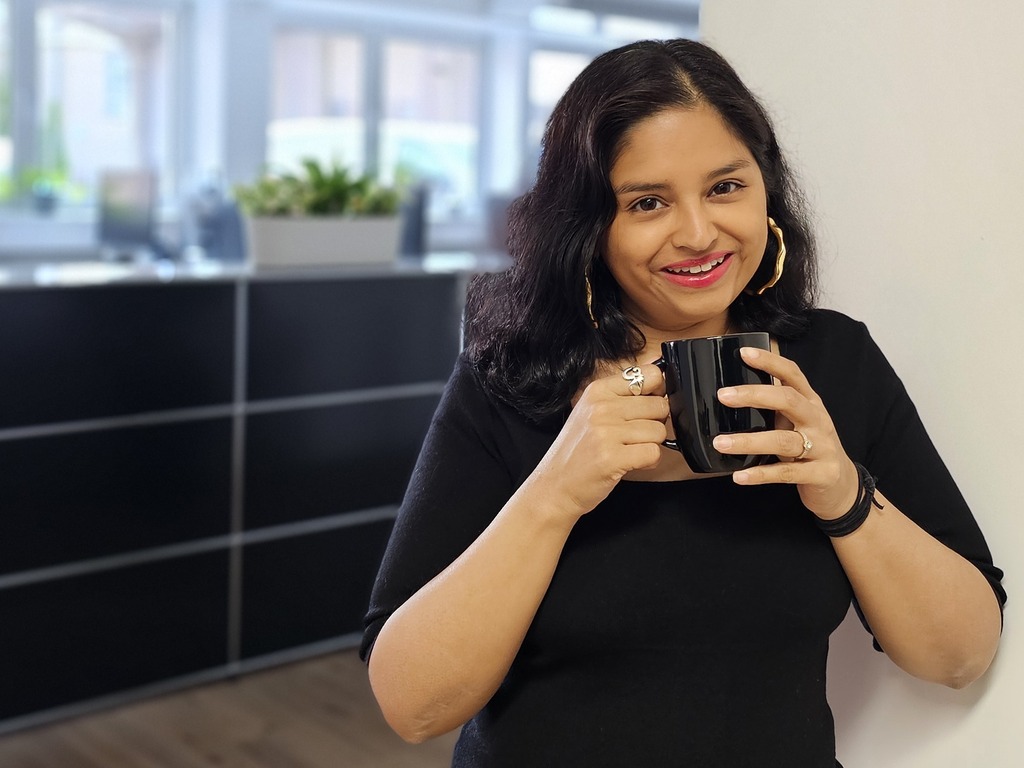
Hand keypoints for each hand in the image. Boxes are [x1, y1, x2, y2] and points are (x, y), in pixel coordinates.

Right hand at [532, 363, 668, 520]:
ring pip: (659, 430)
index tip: (648, 407)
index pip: (650, 375)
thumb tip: (661, 387)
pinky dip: (649, 462)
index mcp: (597, 390)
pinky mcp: (612, 457)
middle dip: (655, 423)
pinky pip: (654, 453)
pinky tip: (631, 463)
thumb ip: (622, 398)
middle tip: (634, 437)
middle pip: (659, 405)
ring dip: (651, 445)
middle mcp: (601, 407)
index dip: (658, 393)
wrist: (554, 486)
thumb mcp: (591, 413)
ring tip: (630, 451)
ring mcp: (605, 432)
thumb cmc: (577, 452)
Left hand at [711, 347, 858, 520]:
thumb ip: (775, 405)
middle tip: (723, 396)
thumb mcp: (796, 421)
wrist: (841, 484)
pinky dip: (761, 474)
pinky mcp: (821, 474)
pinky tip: (739, 476)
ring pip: (783, 441)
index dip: (770, 362)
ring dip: (749, 441)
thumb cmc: (810, 445)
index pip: (792, 374)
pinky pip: (786, 473)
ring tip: (720, 443)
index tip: (743, 353)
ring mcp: (822, 447)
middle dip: (754, 396)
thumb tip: (734, 391)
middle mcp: (817, 420)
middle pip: (788, 401)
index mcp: (810, 402)